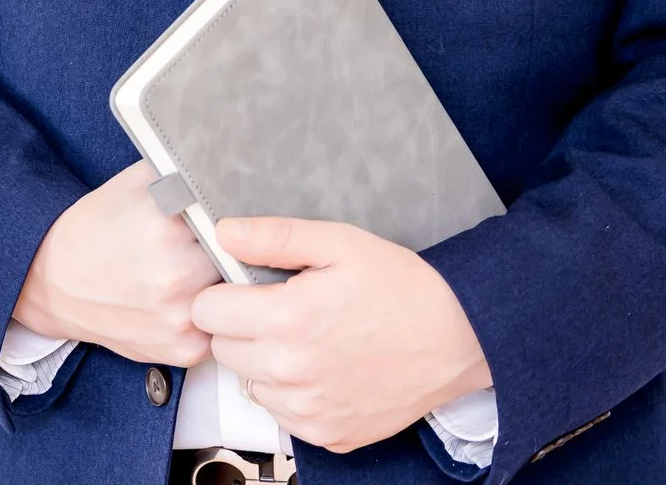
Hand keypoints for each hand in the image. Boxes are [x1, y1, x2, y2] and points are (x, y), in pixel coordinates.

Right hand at [12, 159, 219, 365]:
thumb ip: (181, 175)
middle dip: (225, 253)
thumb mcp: (133, 184)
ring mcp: (180, 318)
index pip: (230, 221)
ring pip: (231, 296)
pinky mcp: (183, 350)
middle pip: (236, 260)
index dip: (228, 222)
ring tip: (189, 275)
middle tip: (202, 249)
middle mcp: (175, 276)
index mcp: (165, 227)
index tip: (222, 223)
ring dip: (219, 286)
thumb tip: (226, 171)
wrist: (53, 281)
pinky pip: (218, 329)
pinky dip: (207, 317)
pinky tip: (180, 303)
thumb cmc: (94, 231)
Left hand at [192, 217, 491, 453]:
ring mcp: (309, 410)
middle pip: (223, 349)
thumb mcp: (337, 243)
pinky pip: (283, 413)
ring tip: (307, 339)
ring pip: (249, 383)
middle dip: (240, 327)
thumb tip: (224, 233)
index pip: (206, 312)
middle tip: (280, 311)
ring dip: (264, 363)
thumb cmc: (401, 287)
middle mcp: (291, 373)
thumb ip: (273, 237)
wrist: (459, 337)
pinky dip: (292, 393)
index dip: (222, 294)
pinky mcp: (327, 433)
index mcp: (286, 321)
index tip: (244, 289)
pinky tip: (323, 368)